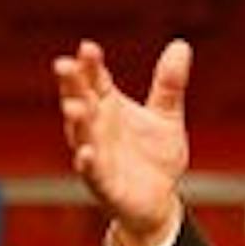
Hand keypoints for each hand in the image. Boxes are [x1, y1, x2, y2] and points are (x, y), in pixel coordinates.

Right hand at [54, 39, 191, 245]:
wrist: (159, 201)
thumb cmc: (154, 156)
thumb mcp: (166, 116)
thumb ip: (169, 83)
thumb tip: (181, 44)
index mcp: (108, 108)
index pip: (95, 80)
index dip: (90, 64)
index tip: (88, 47)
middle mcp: (97, 129)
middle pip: (80, 102)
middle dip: (71, 85)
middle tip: (64, 65)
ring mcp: (97, 156)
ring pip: (81, 136)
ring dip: (76, 122)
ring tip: (73, 106)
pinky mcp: (104, 184)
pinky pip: (92, 173)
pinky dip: (87, 163)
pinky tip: (85, 154)